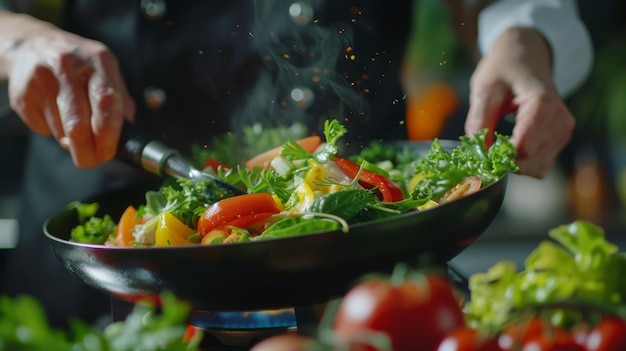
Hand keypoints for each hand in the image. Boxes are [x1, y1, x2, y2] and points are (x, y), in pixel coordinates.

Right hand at [3, 13, 134, 167]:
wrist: (33, 46)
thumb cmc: (82, 68)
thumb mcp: (107, 74)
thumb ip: (121, 103)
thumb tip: (127, 136)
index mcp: (99, 60)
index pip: (106, 101)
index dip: (108, 134)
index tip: (107, 153)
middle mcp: (69, 65)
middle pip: (77, 123)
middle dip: (86, 150)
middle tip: (91, 161)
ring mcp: (42, 78)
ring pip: (60, 131)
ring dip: (70, 140)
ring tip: (73, 124)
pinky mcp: (22, 93)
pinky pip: (42, 129)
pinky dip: (52, 132)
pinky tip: (54, 113)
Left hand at [465, 27, 574, 177]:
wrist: (525, 57)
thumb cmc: (503, 69)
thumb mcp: (484, 89)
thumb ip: (479, 122)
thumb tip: (480, 155)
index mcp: (542, 104)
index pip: (523, 149)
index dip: (499, 157)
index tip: (481, 150)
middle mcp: (560, 120)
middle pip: (530, 162)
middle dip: (504, 162)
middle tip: (486, 147)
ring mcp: (564, 131)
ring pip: (537, 168)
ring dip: (513, 164)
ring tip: (498, 144)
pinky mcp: (561, 139)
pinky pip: (541, 166)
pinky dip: (523, 164)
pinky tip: (510, 147)